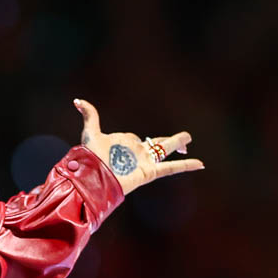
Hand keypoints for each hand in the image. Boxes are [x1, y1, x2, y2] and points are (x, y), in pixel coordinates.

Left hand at [74, 98, 203, 194]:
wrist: (94, 176)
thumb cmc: (92, 156)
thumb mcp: (91, 132)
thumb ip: (90, 115)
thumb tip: (77, 101)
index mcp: (126, 143)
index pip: (134, 138)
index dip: (129, 140)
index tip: (114, 151)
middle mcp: (138, 152)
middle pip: (157, 143)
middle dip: (168, 141)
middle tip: (183, 140)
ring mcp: (145, 161)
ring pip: (166, 150)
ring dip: (178, 143)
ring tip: (188, 139)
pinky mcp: (150, 172)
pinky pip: (171, 168)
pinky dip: (187, 166)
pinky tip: (200, 164)